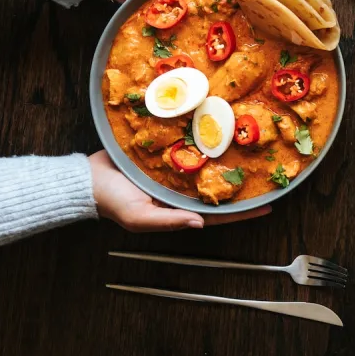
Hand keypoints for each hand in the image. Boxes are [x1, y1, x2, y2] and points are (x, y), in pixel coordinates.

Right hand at [89, 151, 270, 231]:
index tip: (268, 205)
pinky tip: (221, 132)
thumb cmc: (112, 201)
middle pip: (218, 188)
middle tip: (266, 173)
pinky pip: (191, 148)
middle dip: (241, 183)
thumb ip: (169, 220)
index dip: (242, 212)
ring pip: (209, 166)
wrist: (87, 178)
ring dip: (227, 160)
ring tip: (251, 149)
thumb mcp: (139, 217)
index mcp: (179, 208)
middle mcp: (182, 190)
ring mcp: (176, 171)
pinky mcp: (167, 152)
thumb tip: (200, 224)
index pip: (218, 213)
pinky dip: (205, 142)